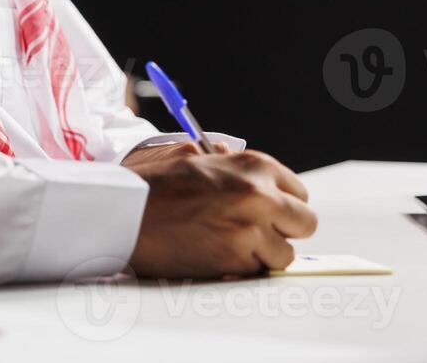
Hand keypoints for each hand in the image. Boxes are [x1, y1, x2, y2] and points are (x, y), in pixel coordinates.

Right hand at [121, 147, 316, 278]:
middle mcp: (259, 195)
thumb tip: (240, 167)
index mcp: (253, 165)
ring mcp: (250, 230)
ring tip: (230, 244)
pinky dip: (241, 267)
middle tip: (256, 230)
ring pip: (284, 253)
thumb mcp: (190, 155)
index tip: (267, 210)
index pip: (298, 191)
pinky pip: (257, 271)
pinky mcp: (236, 260)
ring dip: (262, 253)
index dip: (282, 202)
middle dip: (283, 228)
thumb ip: (226, 162)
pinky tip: (215, 253)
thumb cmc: (149, 182)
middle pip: (305, 222)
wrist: (121, 211)